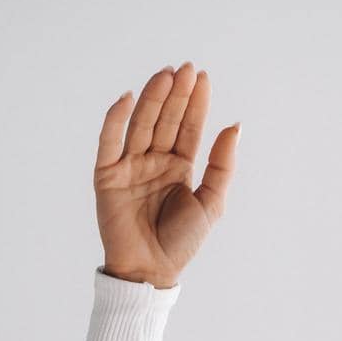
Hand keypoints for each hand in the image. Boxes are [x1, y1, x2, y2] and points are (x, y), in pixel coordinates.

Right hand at [94, 62, 239, 286]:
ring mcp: (129, 166)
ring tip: (166, 76)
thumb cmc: (182, 242)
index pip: (187, 128)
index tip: (202, 78)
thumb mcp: (211, 202)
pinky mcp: (106, 175)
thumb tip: (235, 126)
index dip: (195, 104)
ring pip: (141, 124)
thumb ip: (222, 165)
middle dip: (176, 95)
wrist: (152, 270)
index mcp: (178, 168)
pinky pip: (110, 142)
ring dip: (152, 99)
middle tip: (186, 70)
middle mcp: (154, 162)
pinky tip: (128, 98)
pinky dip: (116, 119)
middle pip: (165, 120)